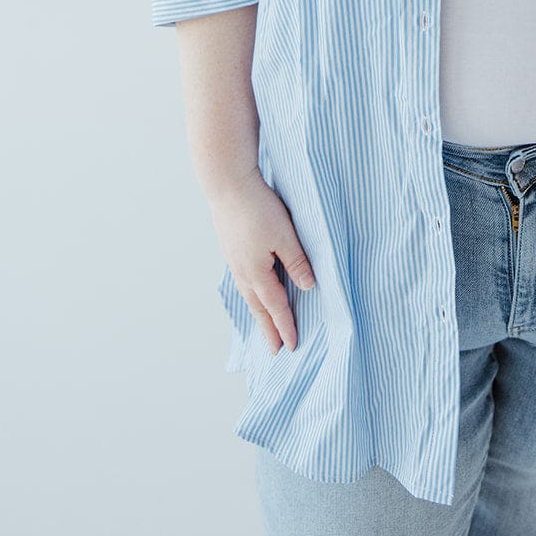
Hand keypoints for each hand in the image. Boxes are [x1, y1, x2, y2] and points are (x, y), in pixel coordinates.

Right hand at [208, 166, 316, 354]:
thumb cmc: (258, 208)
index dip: (285, 326)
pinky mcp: (231, 249)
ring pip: (249, 295)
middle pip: (258, 308)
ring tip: (264, 326)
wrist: (228, 185)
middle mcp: (243, 272)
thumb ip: (297, 262)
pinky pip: (243, 281)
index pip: (276, 307)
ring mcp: (234, 261)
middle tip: (274, 350)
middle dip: (268, 329)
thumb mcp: (285, 235)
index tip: (292, 345)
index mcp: (257, 273)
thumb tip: (307, 288)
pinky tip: (254, 291)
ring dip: (258, 313)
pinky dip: (251, 294)